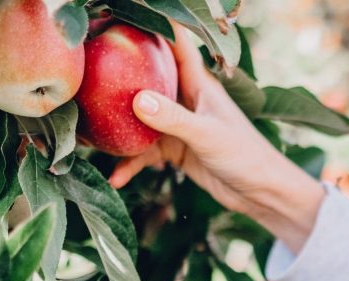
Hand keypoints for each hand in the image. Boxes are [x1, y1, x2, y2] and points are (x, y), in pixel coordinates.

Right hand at [109, 23, 323, 251]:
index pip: (175, 44)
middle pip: (147, 79)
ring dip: (118, 128)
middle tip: (86, 73)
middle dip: (119, 76)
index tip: (123, 15)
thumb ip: (174, 119)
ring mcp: (179, 124)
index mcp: (199, 84)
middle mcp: (186, 99)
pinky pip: (145, 152)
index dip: (153, 25)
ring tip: (87, 137)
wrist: (262, 194)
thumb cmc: (245, 157)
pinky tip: (116, 178)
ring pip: (140, 119)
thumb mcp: (208, 136)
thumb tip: (138, 100)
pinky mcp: (176, 149)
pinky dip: (131, 164)